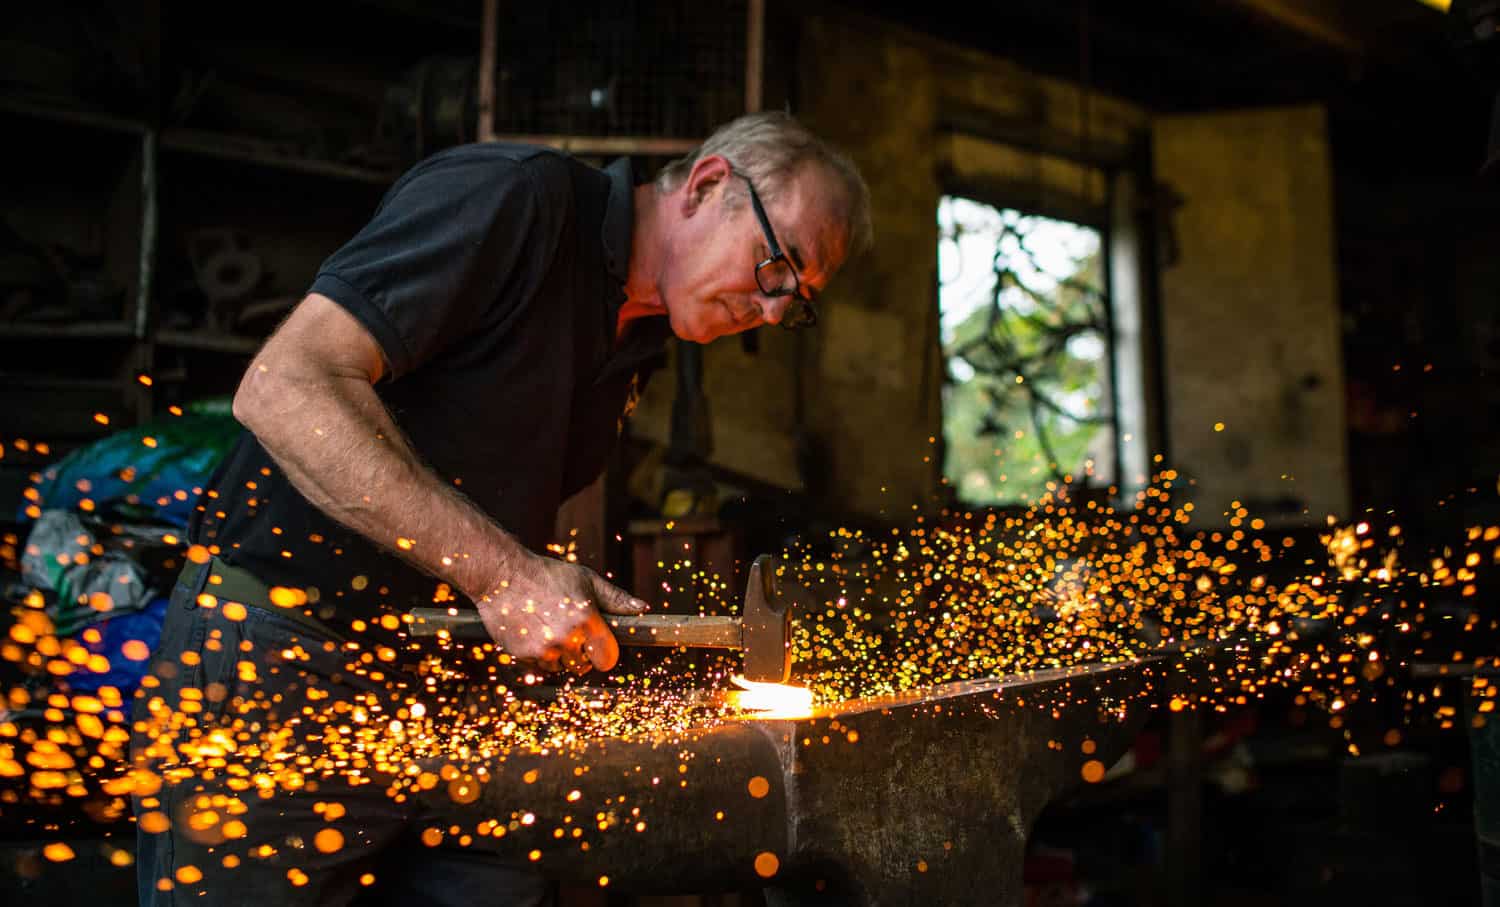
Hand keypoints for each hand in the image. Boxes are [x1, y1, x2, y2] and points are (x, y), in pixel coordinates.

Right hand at [473, 554, 648, 673]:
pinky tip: (534, 631)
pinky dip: (539, 655)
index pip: (608, 659)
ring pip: (561, 667)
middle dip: (580, 653)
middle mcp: (566, 637)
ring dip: (558, 655)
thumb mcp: (586, 580)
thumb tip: (643, 609)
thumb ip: (615, 599)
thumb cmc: (548, 575)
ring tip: (548, 626)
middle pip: (583, 666)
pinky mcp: (523, 654)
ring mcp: (543, 648)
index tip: (599, 645)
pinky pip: (540, 667)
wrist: (502, 576)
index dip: (605, 653)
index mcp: (586, 619)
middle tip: (569, 629)